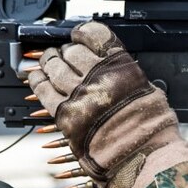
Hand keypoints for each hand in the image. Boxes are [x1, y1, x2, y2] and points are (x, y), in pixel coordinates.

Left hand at [27, 21, 187, 187]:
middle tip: (64, 52)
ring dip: (49, 61)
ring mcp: (78, 95)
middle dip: (66, 49)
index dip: (84, 31)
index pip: (96, 35)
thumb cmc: (151, 128)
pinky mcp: (64, 114)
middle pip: (71, 51)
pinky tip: (36, 76)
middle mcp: (97, 76)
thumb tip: (113, 69)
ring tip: (49, 61)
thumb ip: (126, 75)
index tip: (80, 34)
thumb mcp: (148, 89)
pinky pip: (43, 90)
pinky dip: (37, 80)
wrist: (143, 156)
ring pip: (54, 67)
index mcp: (120, 66)